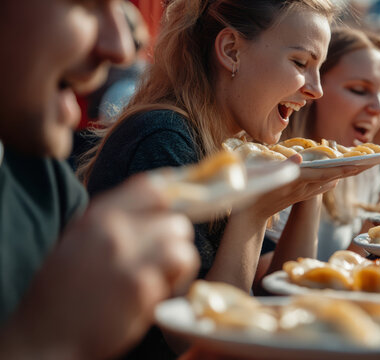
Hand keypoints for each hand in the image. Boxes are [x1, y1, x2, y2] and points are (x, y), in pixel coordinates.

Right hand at [0, 174, 198, 358]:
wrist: (43, 337)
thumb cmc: (60, 292)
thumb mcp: (78, 241)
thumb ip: (114, 223)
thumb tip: (154, 211)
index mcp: (97, 216)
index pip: (151, 188)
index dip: (172, 200)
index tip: (176, 213)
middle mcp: (114, 231)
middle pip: (175, 220)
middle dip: (175, 241)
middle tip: (162, 259)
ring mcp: (130, 258)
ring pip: (182, 246)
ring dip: (178, 264)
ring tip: (160, 279)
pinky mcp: (142, 288)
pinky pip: (177, 276)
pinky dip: (174, 285)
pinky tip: (155, 296)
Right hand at [244, 155, 365, 219]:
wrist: (246, 219)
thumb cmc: (249, 194)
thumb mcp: (261, 177)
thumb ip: (281, 167)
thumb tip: (299, 157)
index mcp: (296, 181)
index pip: (325, 173)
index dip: (343, 168)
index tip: (360, 164)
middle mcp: (303, 189)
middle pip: (332, 177)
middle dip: (352, 169)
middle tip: (372, 161)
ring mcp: (301, 193)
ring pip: (328, 182)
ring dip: (344, 173)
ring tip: (360, 165)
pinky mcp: (297, 196)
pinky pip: (319, 188)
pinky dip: (330, 180)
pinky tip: (336, 178)